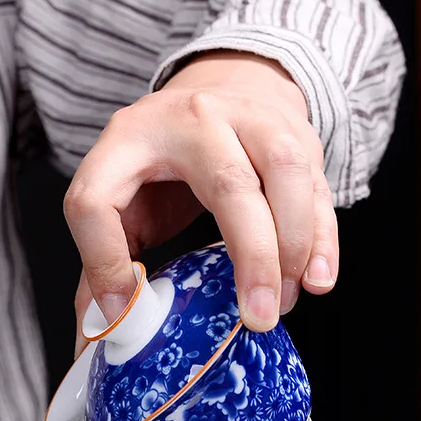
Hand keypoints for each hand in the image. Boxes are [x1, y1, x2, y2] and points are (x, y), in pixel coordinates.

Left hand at [64, 51, 337, 356]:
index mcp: (125, 141)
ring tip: (284, 301)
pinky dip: (323, 237)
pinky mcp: (294, 132)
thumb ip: (102, 261)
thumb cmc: (161, 162)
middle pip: (226, 183)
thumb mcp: (118, 199)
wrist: (221, 86)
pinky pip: (318, 184)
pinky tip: (318, 278)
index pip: (96, 201)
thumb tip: (100, 334)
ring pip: (285, 173)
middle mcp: (191, 120)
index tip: (124, 311)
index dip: (104, 262)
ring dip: (293, 245)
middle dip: (250, 256)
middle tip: (256, 316)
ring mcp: (249, 118)